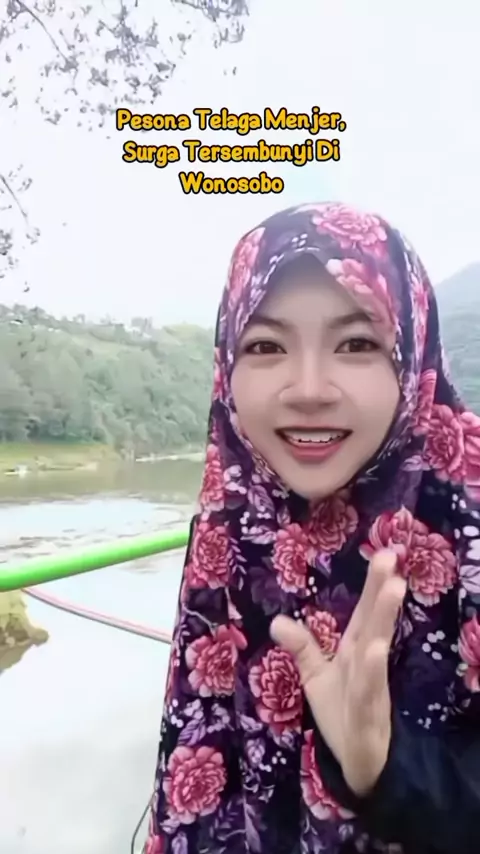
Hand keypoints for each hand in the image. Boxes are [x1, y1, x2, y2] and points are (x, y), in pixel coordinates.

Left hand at [270, 550, 405, 796]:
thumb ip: (303, 647)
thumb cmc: (341, 713)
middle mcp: (367, 664)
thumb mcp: (316, 677)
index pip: (365, 612)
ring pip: (376, 651)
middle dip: (382, 592)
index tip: (385, 552)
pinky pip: (370, 692)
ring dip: (384, 620)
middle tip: (390, 558)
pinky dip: (373, 671)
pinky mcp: (368, 716)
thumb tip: (277, 620)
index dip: (374, 584)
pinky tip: (375, 650)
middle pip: (374, 623)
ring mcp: (370, 688)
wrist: (357, 764)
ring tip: (392, 589)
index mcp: (355, 651)